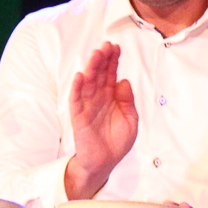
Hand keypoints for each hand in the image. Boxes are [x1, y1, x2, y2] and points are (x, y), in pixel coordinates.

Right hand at [64, 41, 138, 199]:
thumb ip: (128, 101)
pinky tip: (80, 76)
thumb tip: (124, 81)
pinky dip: (77, 88)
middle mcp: (98, 98)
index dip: (113, 61)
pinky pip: (77, 101)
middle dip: (102, 60)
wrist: (105, 162)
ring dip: (90, 68)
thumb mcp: (130, 120)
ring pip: (88, 83)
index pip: (111, 74)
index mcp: (111, 97)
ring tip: (95, 55)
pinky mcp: (79, 117)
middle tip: (106, 46)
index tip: (116, 47)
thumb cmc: (117, 141)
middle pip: (99, 75)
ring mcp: (88, 106)